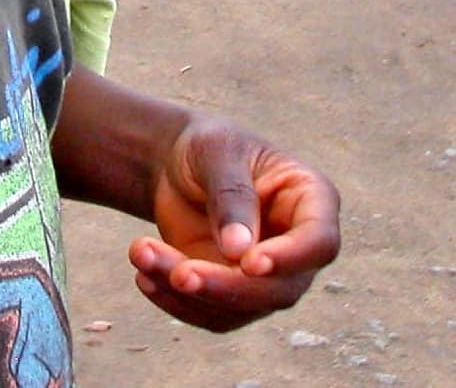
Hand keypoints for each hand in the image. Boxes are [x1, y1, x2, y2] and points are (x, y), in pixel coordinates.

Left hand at [128, 118, 340, 330]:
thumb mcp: (217, 152)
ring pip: (242, 307)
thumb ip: (230, 195)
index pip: (319, 242)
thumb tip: (238, 253)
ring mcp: (269, 277)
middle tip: (179, 274)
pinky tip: (144, 274)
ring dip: (189, 293)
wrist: (177, 162)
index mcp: (311, 201)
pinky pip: (214, 314)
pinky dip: (177, 302)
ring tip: (140, 253)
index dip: (290, 258)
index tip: (248, 262)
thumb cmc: (208, 146)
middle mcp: (298, 249)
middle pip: (280, 289)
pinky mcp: (235, 293)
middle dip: (226, 285)